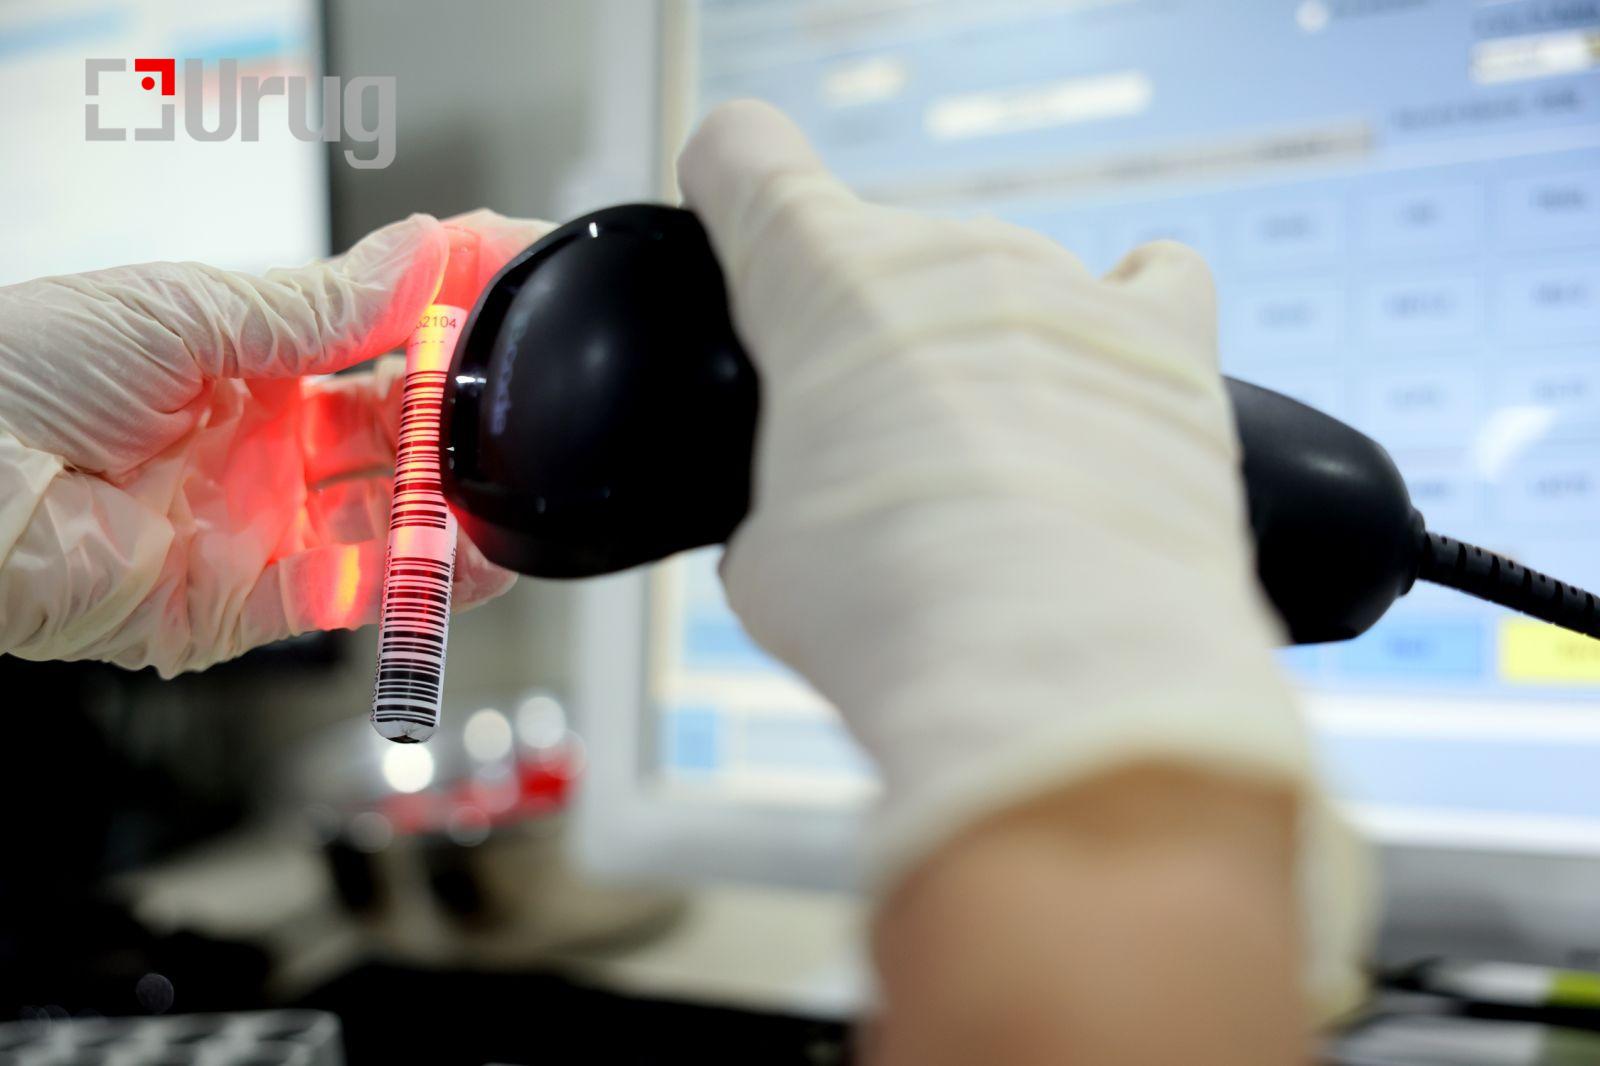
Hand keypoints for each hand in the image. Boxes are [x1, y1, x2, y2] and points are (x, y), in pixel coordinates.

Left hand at [0, 209, 551, 675]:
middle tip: (512, 404)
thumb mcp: (188, 310)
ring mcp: (255, 526)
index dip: (448, 319)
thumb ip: (319, 306)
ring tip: (496, 497)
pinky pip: (338, 597)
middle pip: (395, 438)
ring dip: (445, 512)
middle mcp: (262, 447)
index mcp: (250, 366)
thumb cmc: (21, 368)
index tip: (516, 285)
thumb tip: (420, 255)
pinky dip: (395, 581)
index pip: (379, 341)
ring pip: (383, 524)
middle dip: (457, 421)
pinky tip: (438, 555)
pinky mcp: (236, 605)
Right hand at [678, 101, 1366, 1016]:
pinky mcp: (1170, 346)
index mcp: (821, 277)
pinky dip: (1128, 314)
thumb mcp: (768, 560)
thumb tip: (806, 529)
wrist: (1057, 662)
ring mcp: (1066, 289)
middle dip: (877, 340)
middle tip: (881, 460)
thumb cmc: (894, 608)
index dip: (731, 185)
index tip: (735, 224)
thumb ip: (775, 499)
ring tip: (996, 479)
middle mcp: (949, 255)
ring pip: (1005, 288)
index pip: (744, 153)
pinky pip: (1155, 282)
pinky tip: (1114, 366)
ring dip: (987, 356)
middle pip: (893, 257)